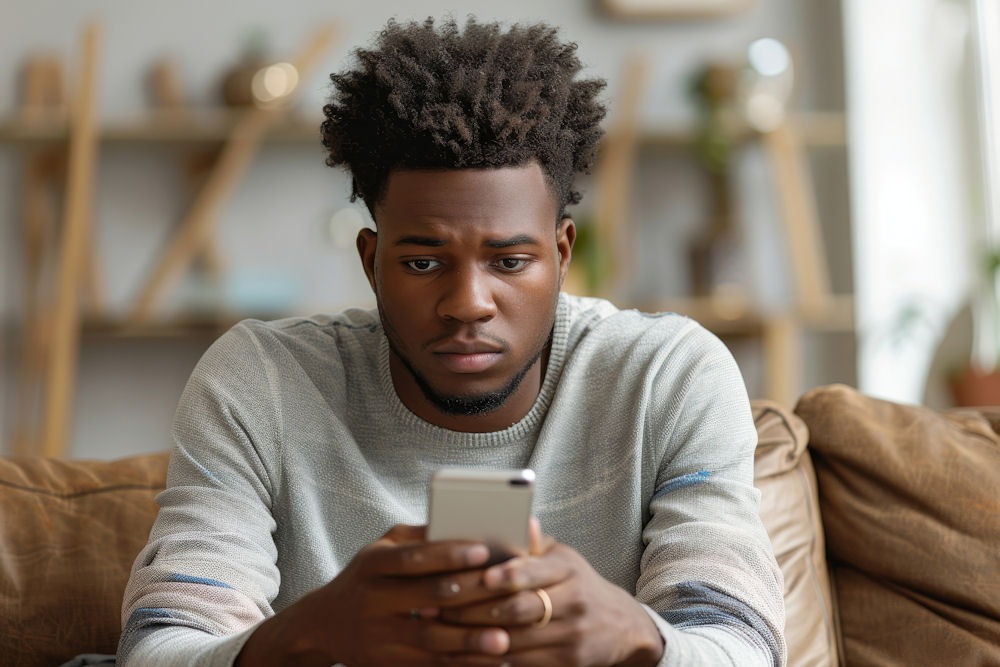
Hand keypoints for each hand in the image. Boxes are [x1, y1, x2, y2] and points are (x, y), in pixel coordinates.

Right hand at [237, 524, 515, 666]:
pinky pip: (428, 664)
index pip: (413, 558)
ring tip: (502, 639)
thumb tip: (462, 523)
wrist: (323, 625)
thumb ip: (418, 537)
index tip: (484, 550)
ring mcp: (377, 636)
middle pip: (428, 598)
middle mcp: (372, 600)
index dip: (448, 554)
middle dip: (471, 595)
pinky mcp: (386, 664)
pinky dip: (459, 662)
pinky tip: (486, 660)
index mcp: (372, 564)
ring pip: (430, 638)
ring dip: (468, 640)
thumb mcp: (380, 548)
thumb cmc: (366, 577)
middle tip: (507, 591)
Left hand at [438, 525, 663, 666]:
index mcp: (568, 568)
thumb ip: (534, 544)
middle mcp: (574, 601)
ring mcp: (571, 635)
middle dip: (474, 608)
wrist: (620, 625)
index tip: (480, 576)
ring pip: (515, 640)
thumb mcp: (563, 557)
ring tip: (439, 629)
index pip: (535, 571)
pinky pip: (520, 663)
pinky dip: (489, 660)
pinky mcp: (567, 663)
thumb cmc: (577, 583)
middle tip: (437, 604)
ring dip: (474, 637)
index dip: (507, 575)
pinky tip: (463, 654)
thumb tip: (520, 519)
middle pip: (519, 609)